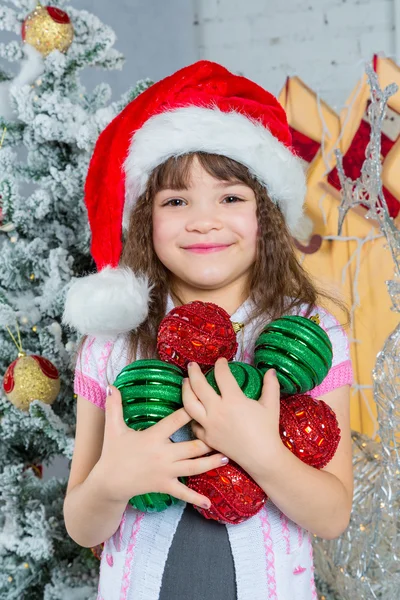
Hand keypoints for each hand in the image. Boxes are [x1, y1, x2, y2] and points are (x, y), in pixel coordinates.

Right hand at [95, 385, 228, 507]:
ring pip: (194, 467)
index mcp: (153, 437)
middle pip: (192, 447)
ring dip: (211, 463)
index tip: (203, 399)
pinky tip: (209, 503)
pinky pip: (183, 493)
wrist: (109, 483)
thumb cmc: (113, 453)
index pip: (175, 420)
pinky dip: (196, 499)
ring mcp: (166, 472)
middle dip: (210, 441)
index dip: (190, 409)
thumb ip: (114, 406)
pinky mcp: (165, 486)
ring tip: (226, 457)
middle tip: (227, 434)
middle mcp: (163, 454)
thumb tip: (110, 386)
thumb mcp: (113, 428)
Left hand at [183, 359, 281, 477]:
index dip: (220, 365)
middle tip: (192, 365)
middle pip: (198, 386)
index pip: (222, 375)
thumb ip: (270, 385)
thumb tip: (271, 370)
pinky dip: (191, 416)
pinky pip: (193, 424)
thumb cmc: (267, 430)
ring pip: (188, 404)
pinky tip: (192, 410)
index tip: (221, 361)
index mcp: (233, 400)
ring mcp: (209, 425)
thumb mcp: (271, 405)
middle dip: (194, 372)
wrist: (262, 457)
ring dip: (185, 390)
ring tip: (186, 382)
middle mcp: (217, 411)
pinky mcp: (206, 438)